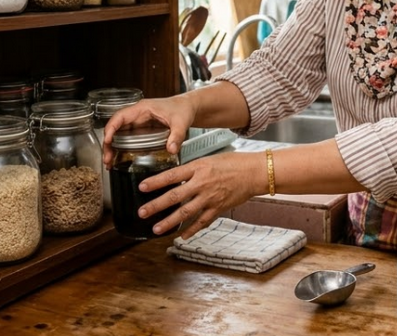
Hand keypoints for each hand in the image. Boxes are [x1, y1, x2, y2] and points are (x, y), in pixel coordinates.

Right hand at [103, 95, 195, 167]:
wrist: (189, 108)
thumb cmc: (183, 108)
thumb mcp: (181, 122)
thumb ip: (177, 136)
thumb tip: (171, 149)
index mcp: (143, 109)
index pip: (120, 116)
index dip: (111, 128)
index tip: (107, 141)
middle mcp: (137, 115)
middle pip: (116, 128)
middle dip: (109, 143)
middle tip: (107, 159)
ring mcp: (139, 122)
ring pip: (120, 134)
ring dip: (113, 147)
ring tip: (110, 162)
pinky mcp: (142, 130)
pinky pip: (128, 139)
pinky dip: (122, 148)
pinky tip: (119, 159)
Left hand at [137, 151, 262, 237]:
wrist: (254, 172)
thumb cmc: (233, 163)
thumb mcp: (209, 160)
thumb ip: (192, 170)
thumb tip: (176, 178)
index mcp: (198, 168)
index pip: (172, 175)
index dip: (155, 182)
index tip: (142, 187)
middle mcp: (202, 183)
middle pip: (174, 196)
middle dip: (156, 205)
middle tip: (142, 212)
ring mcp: (210, 198)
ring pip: (185, 212)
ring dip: (169, 222)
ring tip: (156, 229)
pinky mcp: (218, 208)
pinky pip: (202, 221)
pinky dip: (191, 230)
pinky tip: (181, 235)